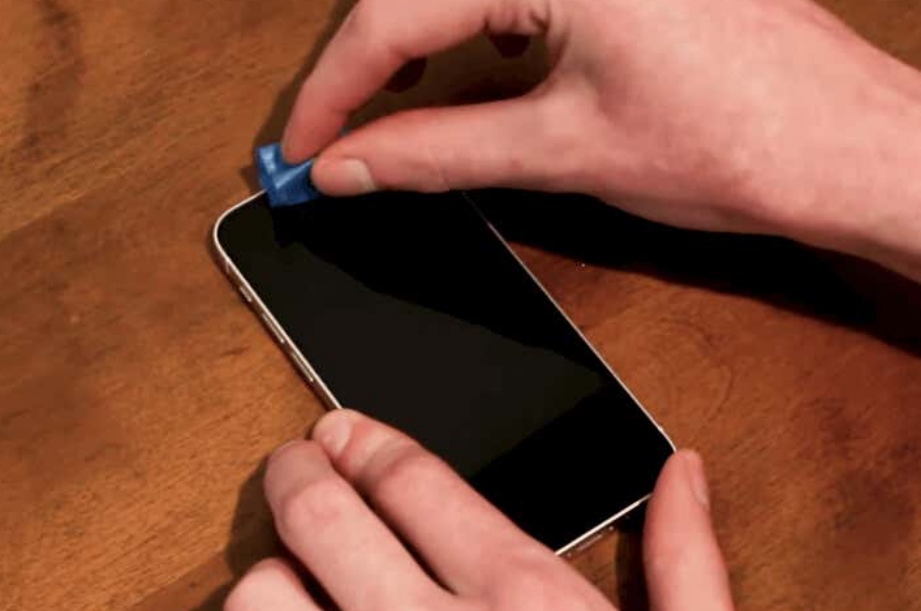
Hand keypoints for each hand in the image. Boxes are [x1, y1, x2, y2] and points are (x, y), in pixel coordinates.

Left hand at [226, 410, 734, 610]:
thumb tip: (681, 473)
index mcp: (526, 603)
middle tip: (293, 465)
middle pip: (320, 514)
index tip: (339, 431)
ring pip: (262, 597)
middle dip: (295, 473)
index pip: (414, 479)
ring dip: (266, 578)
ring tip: (287, 577)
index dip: (366, 442)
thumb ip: (687, 565)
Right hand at [283, 0, 920, 279]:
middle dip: (364, 69)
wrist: (849, 150)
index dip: (332, 92)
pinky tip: (466, 77)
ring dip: (415, 49)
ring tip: (379, 114)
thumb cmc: (743, 141)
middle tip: (327, 139)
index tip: (300, 148)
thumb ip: (436, 154)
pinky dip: (475, 37)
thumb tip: (351, 166)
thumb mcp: (560, 151)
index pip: (392, 16)